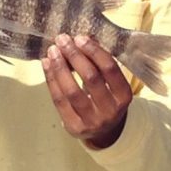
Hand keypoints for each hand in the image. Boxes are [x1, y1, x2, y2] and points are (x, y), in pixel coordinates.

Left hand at [42, 34, 132, 148]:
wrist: (104, 132)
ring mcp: (92, 121)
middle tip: (63, 40)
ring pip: (72, 91)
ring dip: (60, 67)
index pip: (110, 69)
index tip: (80, 38)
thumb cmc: (106, 100)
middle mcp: (110, 110)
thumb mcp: (112, 84)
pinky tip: (47, 65)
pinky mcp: (74, 126)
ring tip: (53, 51)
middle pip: (90, 78)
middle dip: (74, 56)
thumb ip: (99, 65)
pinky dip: (51, 80)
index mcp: (123, 96)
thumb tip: (80, 39)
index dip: (94, 51)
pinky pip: (59, 100)